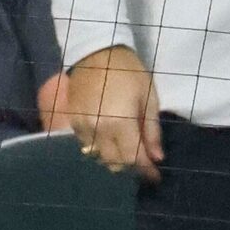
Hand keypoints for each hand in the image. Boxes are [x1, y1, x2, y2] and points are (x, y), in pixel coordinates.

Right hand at [64, 44, 160, 181]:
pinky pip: (86, 145)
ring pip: (98, 157)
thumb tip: (157, 157)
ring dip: (114, 159)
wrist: (95, 51)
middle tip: (143, 163)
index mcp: (120, 122)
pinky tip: (108, 141)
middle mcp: (98, 130)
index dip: (145, 171)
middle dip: (131, 167)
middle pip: (115, 163)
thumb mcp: (148, 96)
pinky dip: (99, 148)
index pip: (133, 158)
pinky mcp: (72, 122)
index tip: (155, 177)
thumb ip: (152, 129)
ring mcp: (82, 127)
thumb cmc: (128, 71)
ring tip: (126, 153)